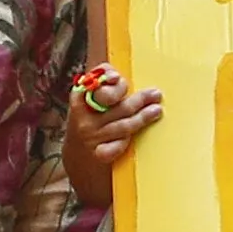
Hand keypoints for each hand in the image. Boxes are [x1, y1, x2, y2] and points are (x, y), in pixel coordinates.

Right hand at [63, 68, 165, 201]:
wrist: (76, 153)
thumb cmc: (89, 117)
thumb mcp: (88, 96)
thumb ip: (101, 79)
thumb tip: (115, 77)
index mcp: (79, 98)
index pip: (97, 87)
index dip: (111, 84)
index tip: (121, 79)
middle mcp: (82, 118)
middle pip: (118, 107)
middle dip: (139, 99)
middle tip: (155, 95)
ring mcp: (90, 137)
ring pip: (123, 126)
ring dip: (142, 118)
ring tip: (156, 110)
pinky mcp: (98, 154)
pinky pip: (117, 147)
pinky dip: (126, 141)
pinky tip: (135, 136)